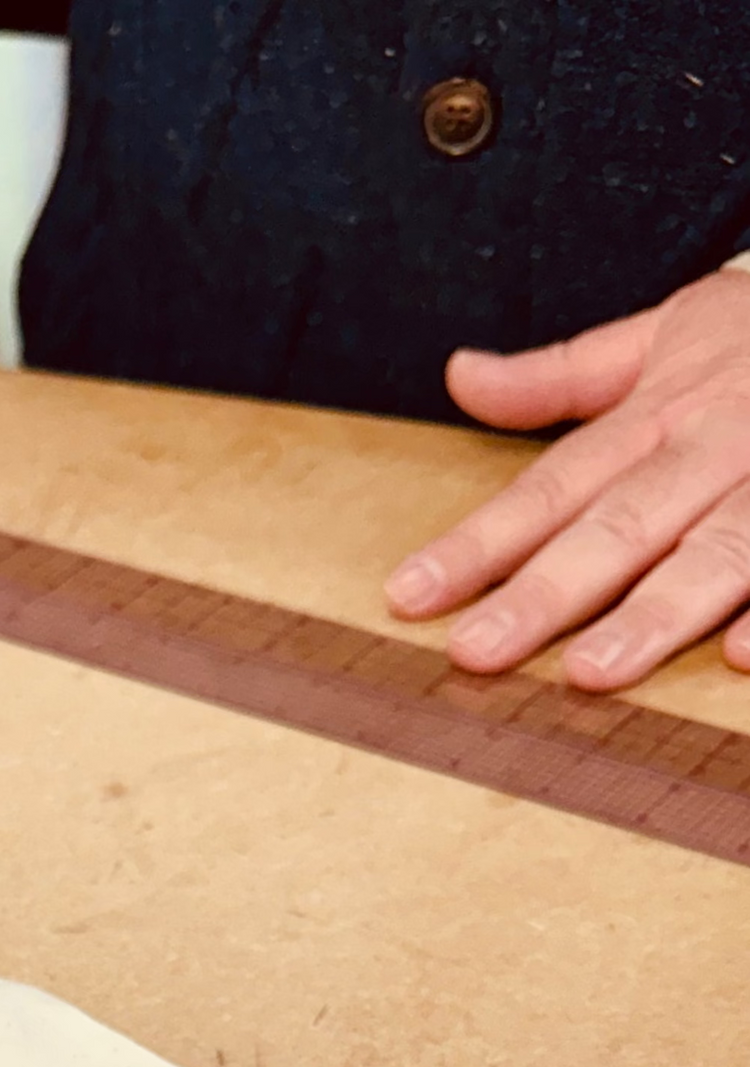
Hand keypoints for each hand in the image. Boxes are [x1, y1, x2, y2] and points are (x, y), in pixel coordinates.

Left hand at [384, 269, 749, 688]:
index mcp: (662, 412)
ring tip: (591, 674)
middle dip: (547, 592)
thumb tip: (460, 375)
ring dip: (654, 615)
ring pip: (717, 552)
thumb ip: (561, 373)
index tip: (408, 596)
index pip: (553, 488)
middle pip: (621, 525)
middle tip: (474, 652)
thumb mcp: (664, 335)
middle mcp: (718, 445)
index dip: (479, 544)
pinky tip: (741, 659)